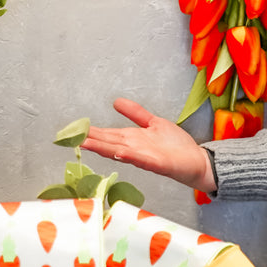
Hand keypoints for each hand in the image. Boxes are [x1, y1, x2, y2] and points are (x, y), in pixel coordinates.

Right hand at [82, 98, 214, 192]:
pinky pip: (142, 159)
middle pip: (109, 142)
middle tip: (70, 137)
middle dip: (90, 139)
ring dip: (103, 148)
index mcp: (132, 139)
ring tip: (86, 144)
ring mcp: (145, 157)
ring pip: (120, 151)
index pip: (107, 134)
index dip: (91, 132)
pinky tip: (119, 152)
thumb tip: (115, 102)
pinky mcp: (158, 163)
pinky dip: (130, 156)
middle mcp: (135, 148)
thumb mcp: (153, 123)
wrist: (196, 160)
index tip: (73, 129)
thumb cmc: (175, 146)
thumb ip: (135, 113)